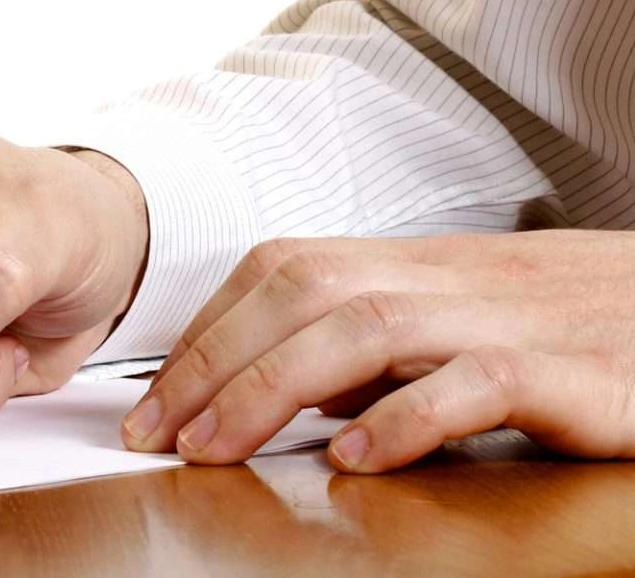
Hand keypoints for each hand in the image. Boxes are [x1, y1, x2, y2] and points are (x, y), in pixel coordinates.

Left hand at [120, 231, 634, 471]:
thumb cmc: (569, 323)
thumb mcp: (455, 322)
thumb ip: (373, 348)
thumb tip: (289, 390)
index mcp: (411, 261)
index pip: (280, 271)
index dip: (204, 330)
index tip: (151, 400)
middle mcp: (445, 277)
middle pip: (302, 290)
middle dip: (212, 361)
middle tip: (156, 434)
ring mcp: (504, 316)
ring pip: (367, 324)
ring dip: (273, 387)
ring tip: (216, 448)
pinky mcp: (569, 368)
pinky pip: (477, 380)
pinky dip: (407, 416)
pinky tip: (355, 459)